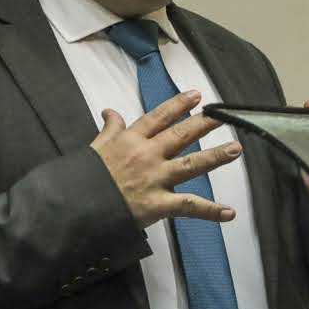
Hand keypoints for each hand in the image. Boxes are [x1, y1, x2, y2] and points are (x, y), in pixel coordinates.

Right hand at [90, 91, 240, 225]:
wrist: (72, 205)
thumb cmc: (82, 178)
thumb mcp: (94, 147)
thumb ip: (109, 129)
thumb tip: (109, 111)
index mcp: (130, 140)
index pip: (158, 117)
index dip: (178, 105)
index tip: (196, 95)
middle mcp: (146, 156)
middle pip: (180, 135)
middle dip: (203, 124)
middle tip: (223, 115)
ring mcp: (154, 179)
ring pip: (191, 165)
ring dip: (215, 157)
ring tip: (236, 149)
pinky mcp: (157, 204)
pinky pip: (189, 207)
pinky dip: (210, 211)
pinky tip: (229, 213)